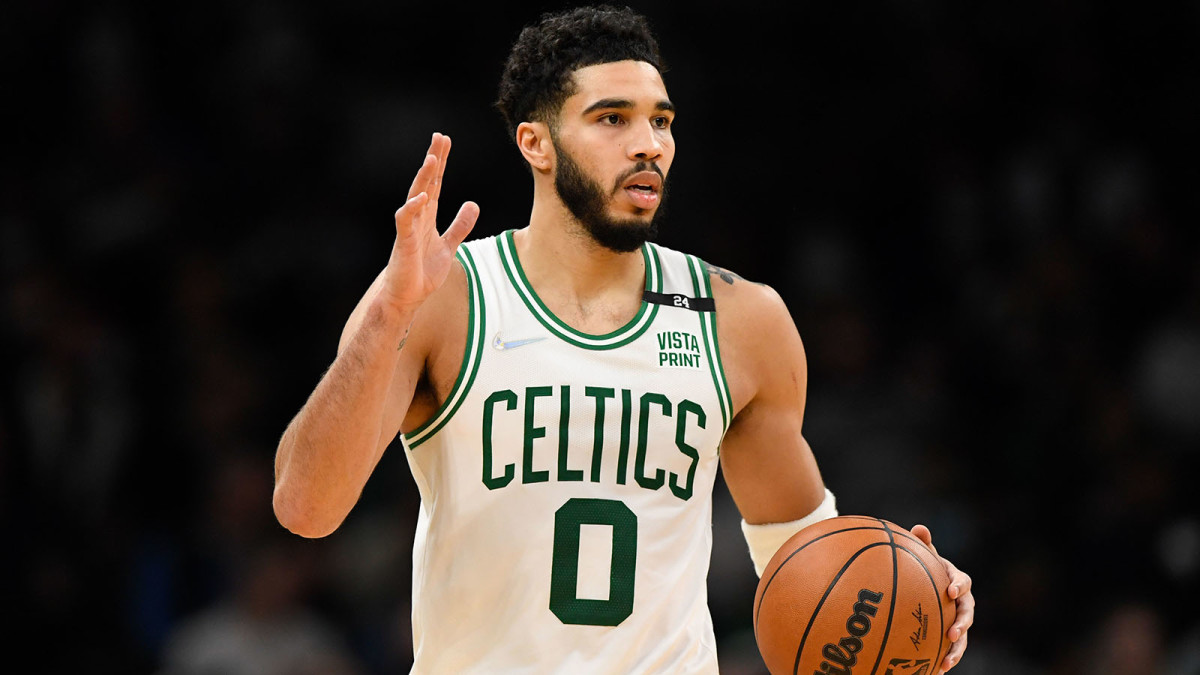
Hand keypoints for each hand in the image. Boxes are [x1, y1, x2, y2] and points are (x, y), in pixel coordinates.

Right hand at [381, 132, 479, 312]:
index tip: (445, 142)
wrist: (408, 296)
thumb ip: (460, 226)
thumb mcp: (449, 245)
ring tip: (432, 160)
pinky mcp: (404, 242)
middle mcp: (418, 217)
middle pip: (426, 183)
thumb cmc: (423, 271)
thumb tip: (473, 204)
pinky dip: (413, 208)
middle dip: (433, 160)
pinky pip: (406, 220)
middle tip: (439, 138)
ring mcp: (410, 228)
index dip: (441, 163)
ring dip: (423, 179)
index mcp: (429, 216)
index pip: (436, 183)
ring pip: (416, 196)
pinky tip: (422, 196)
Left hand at [911, 524, 972, 673]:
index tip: (950, 590)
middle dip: (962, 624)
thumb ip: (924, 545)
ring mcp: (959, 621)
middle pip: (967, 614)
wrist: (933, 585)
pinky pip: (952, 650)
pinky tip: (936, 672)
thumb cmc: (929, 569)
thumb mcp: (927, 556)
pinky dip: (946, 660)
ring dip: (956, 650)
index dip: (958, 585)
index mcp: (958, 581)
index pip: (963, 582)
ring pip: (963, 637)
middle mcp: (963, 603)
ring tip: (946, 662)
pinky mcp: (952, 636)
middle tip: (952, 633)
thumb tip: (919, 528)